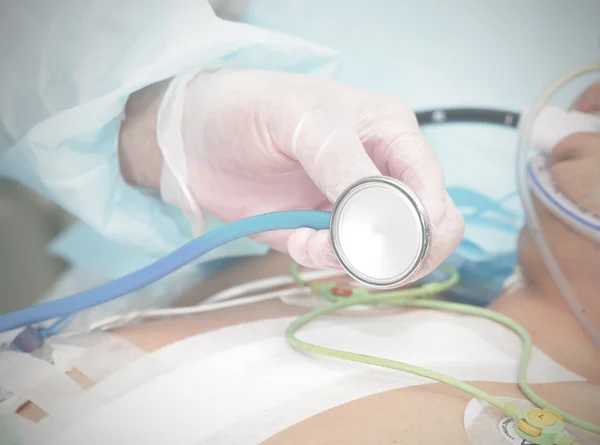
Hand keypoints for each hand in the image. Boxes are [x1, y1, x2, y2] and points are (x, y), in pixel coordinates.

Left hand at [160, 69, 463, 278]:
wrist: (194, 138)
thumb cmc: (251, 107)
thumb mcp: (304, 122)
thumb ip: (346, 166)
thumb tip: (385, 217)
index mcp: (389, 133)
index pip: (431, 183)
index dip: (427, 219)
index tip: (395, 242)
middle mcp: (380, 172)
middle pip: (426, 228)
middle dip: (397, 250)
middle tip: (354, 254)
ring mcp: (353, 207)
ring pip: (388, 254)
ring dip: (353, 260)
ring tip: (310, 241)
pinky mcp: (324, 233)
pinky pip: (343, 262)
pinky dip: (324, 261)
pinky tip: (298, 240)